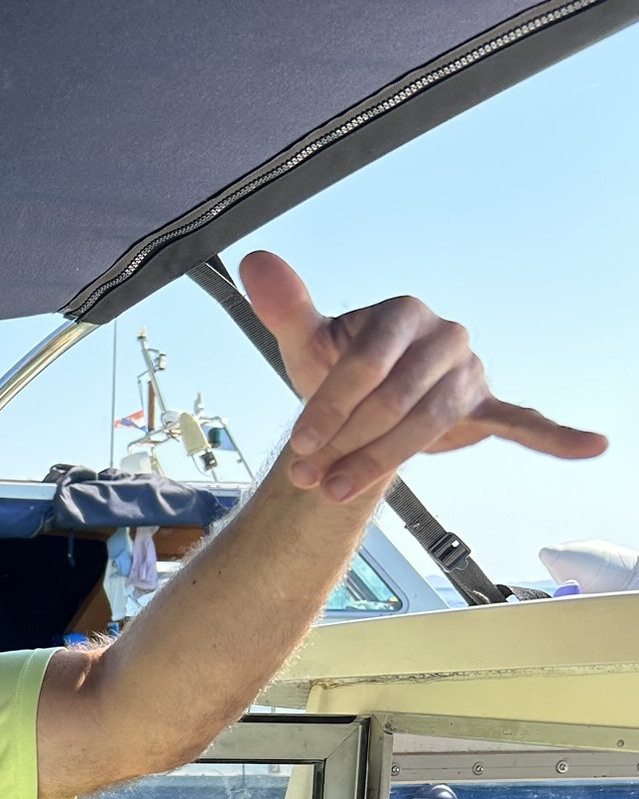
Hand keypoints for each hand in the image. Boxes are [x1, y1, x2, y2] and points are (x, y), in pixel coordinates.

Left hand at [240, 251, 606, 502]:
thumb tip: (255, 259)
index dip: (328, 408)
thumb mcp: (306, 340)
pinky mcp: (483, 405)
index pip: (366, 364)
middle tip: (310, 481)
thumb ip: (285, 306)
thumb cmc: (332, 363)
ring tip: (337, 493)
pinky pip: (521, 420)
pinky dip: (554, 436)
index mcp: (402, 313)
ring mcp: (467, 371)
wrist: (359, 397)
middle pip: (396, 400)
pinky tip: (590, 445)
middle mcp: (444, 335)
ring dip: (381, 462)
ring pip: (429, 424)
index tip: (298, 448)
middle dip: (347, 444)